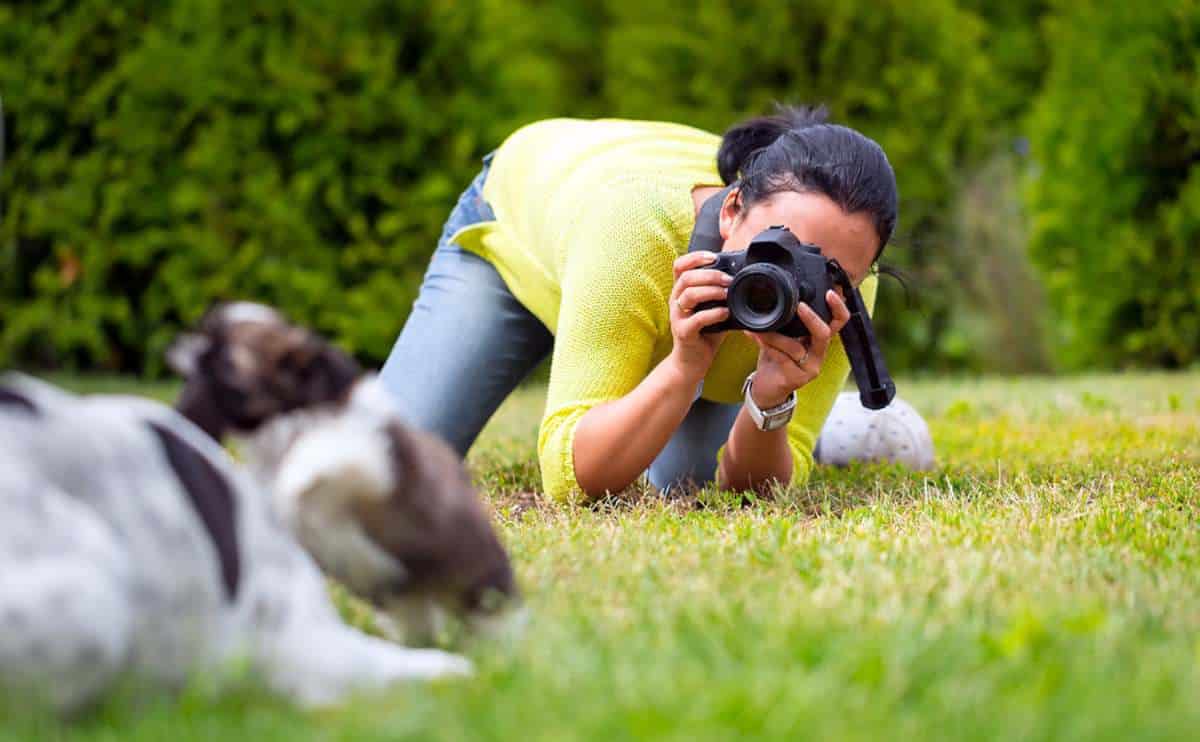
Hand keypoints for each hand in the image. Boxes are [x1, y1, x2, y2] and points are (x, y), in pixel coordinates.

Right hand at [668, 251, 731, 382]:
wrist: (691, 362)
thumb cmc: (704, 333)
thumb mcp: (712, 308)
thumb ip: (720, 293)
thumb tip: (742, 278)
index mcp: (681, 292)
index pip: (680, 266)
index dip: (695, 257)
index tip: (714, 257)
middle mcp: (675, 301)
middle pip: (686, 277)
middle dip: (710, 275)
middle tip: (729, 279)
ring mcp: (677, 317)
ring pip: (689, 295)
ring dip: (712, 291)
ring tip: (727, 294)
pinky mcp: (683, 332)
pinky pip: (696, 319)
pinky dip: (713, 313)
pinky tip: (725, 313)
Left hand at [743, 290, 851, 407]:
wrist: (766, 388)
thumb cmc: (776, 358)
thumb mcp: (784, 335)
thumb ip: (788, 320)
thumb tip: (781, 293)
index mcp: (818, 340)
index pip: (838, 322)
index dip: (839, 307)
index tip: (830, 292)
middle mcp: (819, 354)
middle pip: (824, 334)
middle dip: (812, 318)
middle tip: (799, 305)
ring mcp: (809, 368)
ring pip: (795, 346)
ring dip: (774, 334)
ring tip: (759, 326)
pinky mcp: (796, 378)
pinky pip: (781, 357)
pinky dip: (766, 344)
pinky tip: (754, 335)